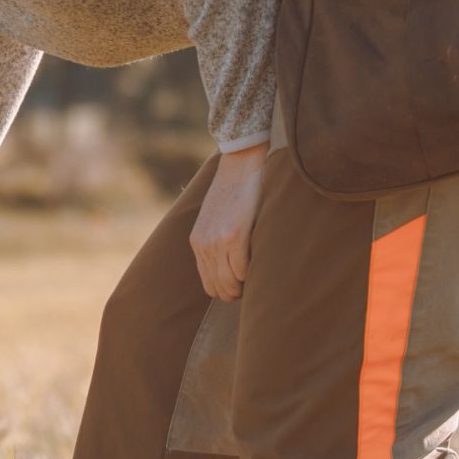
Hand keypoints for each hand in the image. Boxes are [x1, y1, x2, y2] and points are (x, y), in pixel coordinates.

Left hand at [189, 142, 268, 300]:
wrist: (239, 165)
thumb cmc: (234, 193)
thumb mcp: (216, 219)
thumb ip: (217, 242)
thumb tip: (231, 269)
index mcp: (197, 242)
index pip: (208, 284)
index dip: (226, 291)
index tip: (244, 287)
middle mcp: (204, 245)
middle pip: (218, 289)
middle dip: (236, 293)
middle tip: (254, 288)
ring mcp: (217, 241)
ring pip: (229, 283)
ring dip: (244, 287)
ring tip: (258, 280)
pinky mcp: (234, 235)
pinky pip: (242, 270)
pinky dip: (251, 274)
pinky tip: (260, 266)